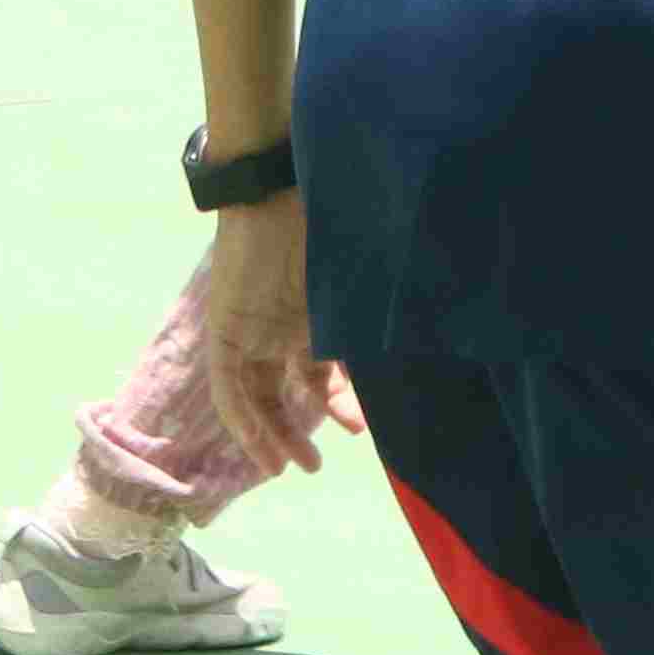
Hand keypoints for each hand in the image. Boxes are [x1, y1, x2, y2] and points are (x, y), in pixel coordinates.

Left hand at [196, 198, 354, 473]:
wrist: (275, 187)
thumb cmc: (324, 223)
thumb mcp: (357, 280)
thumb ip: (374, 313)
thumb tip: (428, 328)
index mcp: (307, 314)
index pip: (314, 369)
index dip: (331, 402)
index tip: (352, 428)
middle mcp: (276, 326)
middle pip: (281, 389)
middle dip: (296, 429)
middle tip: (317, 465)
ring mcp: (250, 327)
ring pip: (254, 396)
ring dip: (272, 434)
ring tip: (297, 467)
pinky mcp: (225, 328)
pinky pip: (228, 387)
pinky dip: (244, 421)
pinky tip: (262, 452)